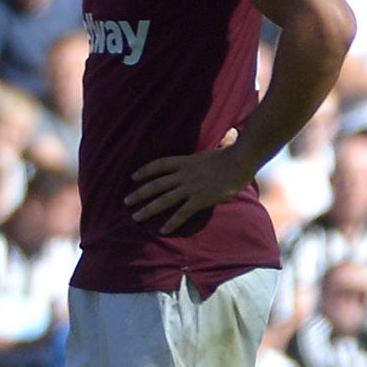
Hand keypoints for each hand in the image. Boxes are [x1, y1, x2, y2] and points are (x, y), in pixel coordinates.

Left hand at [126, 140, 254, 233]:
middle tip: (125, 201)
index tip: (133, 176)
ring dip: (148, 209)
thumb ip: (215, 147)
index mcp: (187, 161)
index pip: (160, 165)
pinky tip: (163, 230)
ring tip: (135, 217)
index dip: (145, 171)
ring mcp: (191, 187)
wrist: (241, 160)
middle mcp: (184, 175)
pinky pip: (182, 213)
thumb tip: (228, 136)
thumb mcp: (218, 149)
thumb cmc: (234, 154)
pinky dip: (172, 222)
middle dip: (139, 193)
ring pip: (164, 200)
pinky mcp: (200, 199)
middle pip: (156, 184)